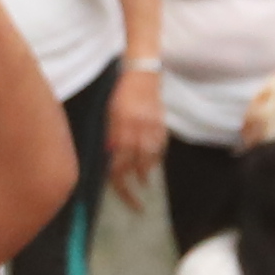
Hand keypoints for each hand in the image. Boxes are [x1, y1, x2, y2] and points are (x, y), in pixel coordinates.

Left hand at [105, 69, 170, 205]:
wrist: (144, 74)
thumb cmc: (122, 94)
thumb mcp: (111, 114)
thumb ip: (112, 136)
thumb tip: (111, 157)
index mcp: (121, 128)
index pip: (118, 163)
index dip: (119, 182)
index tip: (121, 193)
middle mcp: (138, 130)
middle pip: (136, 166)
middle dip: (134, 184)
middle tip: (136, 200)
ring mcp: (153, 128)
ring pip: (151, 159)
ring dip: (146, 171)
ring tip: (143, 179)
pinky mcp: (163, 125)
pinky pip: (161, 147)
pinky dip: (156, 157)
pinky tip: (152, 162)